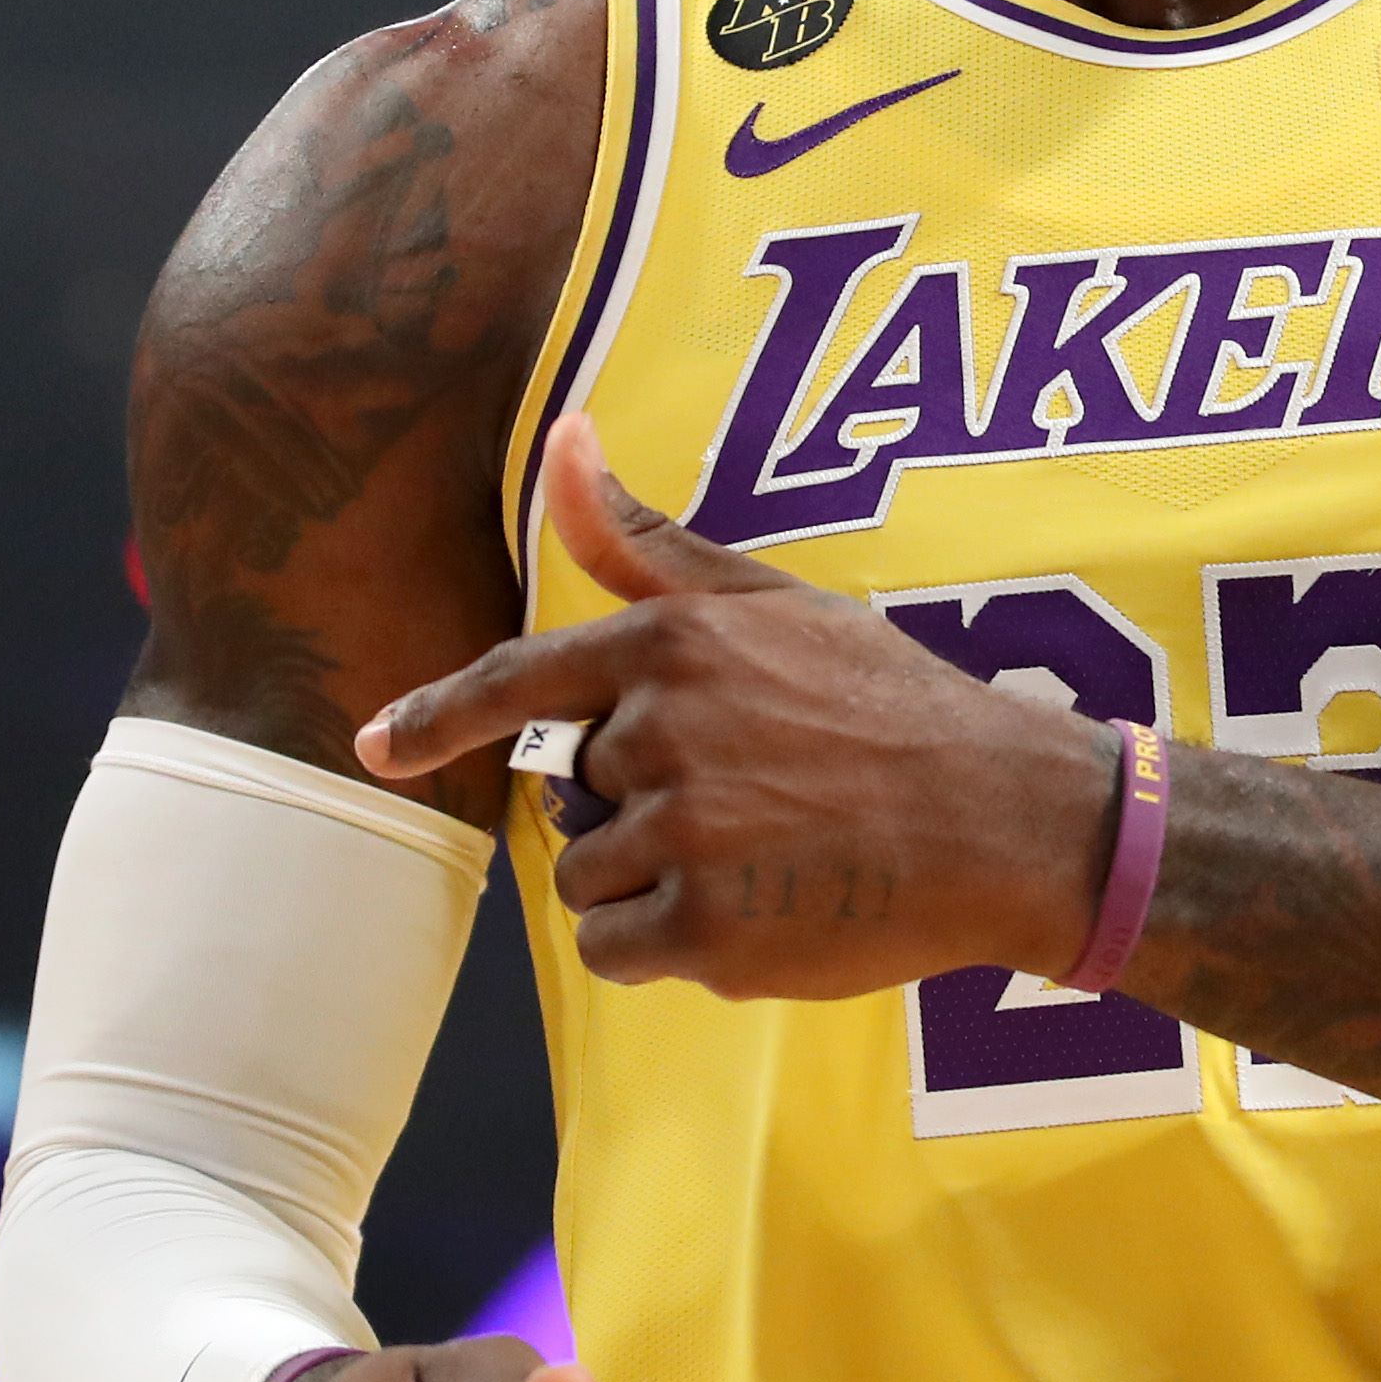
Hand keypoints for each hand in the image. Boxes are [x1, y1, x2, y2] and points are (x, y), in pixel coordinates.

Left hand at [355, 414, 1122, 996]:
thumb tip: (560, 432)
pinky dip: (661, 946)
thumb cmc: (889, 704)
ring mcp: (683, 834)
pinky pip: (617, 949)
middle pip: (573, 794)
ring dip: (647, 882)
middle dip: (634, 807)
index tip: (377, 748)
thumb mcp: (772, 600)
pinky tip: (749, 915)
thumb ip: (646, 538)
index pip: (517, 682)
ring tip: (758, 856)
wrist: (1003, 819)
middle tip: (747, 800)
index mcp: (671, 645)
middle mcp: (662, 734)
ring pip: (588, 878)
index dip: (439, 721)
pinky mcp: (708, 927)